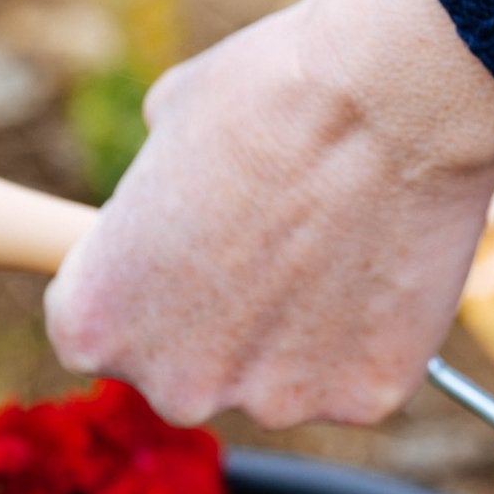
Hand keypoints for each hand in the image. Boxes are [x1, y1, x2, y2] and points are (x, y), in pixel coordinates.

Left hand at [44, 0, 493, 427]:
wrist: (397, 97)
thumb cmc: (275, 91)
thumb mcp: (171, 122)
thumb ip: (156, 194)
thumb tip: (181, 200)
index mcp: (96, 322)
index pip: (101, 327)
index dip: (149, 279)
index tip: (189, 242)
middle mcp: (175, 385)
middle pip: (192, 365)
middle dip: (226, 315)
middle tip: (276, 236)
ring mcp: (275, 402)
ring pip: (283, 374)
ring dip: (305, 326)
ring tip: (342, 234)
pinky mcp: (364, 400)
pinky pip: (360, 372)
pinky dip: (375, 330)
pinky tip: (388, 257)